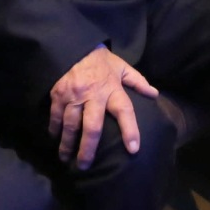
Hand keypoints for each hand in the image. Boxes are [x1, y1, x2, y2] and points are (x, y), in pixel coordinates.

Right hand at [50, 47, 157, 169]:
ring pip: (70, 125)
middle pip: (92, 127)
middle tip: (85, 165)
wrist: (74, 44)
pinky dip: (54, 128)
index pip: (125, 111)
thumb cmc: (100, 60)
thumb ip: (137, 82)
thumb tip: (155, 94)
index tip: (134, 149)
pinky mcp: (58, 93)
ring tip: (67, 159)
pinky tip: (54, 138)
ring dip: (67, 144)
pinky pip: (56, 115)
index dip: (130, 131)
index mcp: (112, 89)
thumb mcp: (121, 67)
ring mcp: (74, 95)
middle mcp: (93, 95)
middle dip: (88, 149)